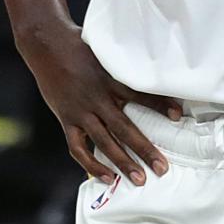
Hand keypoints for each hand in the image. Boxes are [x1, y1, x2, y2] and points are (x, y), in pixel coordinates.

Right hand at [20, 21, 181, 184]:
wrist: (46, 45)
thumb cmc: (80, 47)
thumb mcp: (106, 52)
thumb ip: (124, 67)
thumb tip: (150, 71)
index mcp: (110, 80)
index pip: (139, 95)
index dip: (159, 105)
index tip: (177, 116)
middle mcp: (97, 98)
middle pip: (124, 128)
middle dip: (145, 150)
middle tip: (162, 168)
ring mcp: (80, 111)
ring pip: (104, 142)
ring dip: (123, 162)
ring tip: (140, 179)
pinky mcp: (66, 119)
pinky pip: (78, 148)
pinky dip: (92, 165)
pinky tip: (106, 177)